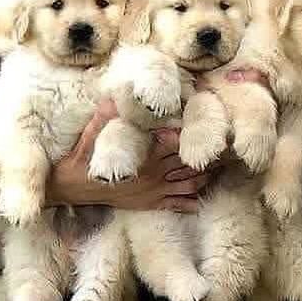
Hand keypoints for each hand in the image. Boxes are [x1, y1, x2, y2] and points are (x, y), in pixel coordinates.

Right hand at [47, 101, 210, 213]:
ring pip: (191, 183)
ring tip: (223, 167)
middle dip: (209, 154)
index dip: (192, 136)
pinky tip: (206, 196)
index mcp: (144, 155)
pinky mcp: (151, 203)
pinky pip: (179, 204)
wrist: (72, 189)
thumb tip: (115, 96)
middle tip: (229, 147)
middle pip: (190, 162)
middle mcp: (154, 173)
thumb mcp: (92, 133)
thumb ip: (106, 116)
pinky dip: (194, 201)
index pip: (175, 142)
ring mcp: (155, 190)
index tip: (209, 127)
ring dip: (208, 176)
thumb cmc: (83, 158)